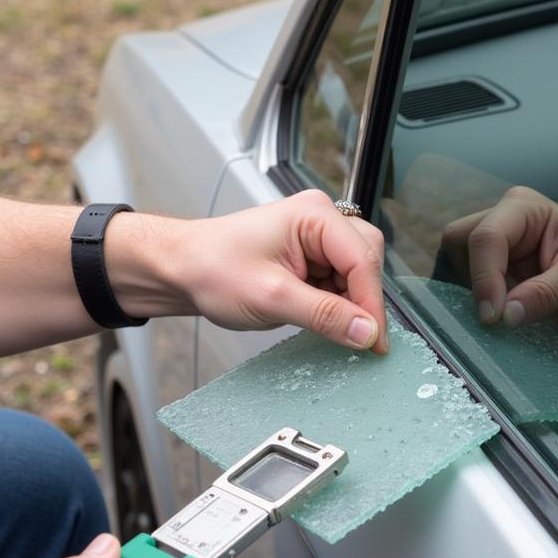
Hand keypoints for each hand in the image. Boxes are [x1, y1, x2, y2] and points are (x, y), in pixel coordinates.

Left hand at [183, 190, 387, 352]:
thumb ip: (324, 315)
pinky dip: (337, 306)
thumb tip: (366, 332)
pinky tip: (324, 321)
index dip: (372, 304)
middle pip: (367, 262)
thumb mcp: (271, 297)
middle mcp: (321, 221)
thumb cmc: (213, 269)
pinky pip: (340, 284)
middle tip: (360, 339)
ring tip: (331, 327)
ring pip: (357, 275)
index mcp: (315, 215)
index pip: (362, 260)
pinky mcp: (312, 259)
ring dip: (350, 305)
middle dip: (364, 301)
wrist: (182, 269)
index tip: (375, 341)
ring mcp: (317, 240)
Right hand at [440, 187, 557, 392]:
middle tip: (495, 314)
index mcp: (523, 208)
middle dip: (473, 280)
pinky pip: (467, 288)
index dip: (485, 278)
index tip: (495, 318)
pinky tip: (504, 317)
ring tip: (511, 314)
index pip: (486, 237)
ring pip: (456, 268)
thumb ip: (546, 294)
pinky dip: (480, 305)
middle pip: (458, 245)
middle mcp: (501, 221)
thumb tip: (506, 315)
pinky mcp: (491, 274)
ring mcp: (494, 249)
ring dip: (477, 295)